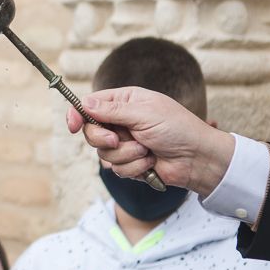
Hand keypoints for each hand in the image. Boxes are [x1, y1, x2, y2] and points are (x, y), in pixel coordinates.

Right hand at [66, 86, 234, 196]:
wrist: (197, 159)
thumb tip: (84, 103)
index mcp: (125, 101)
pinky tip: (150, 163)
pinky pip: (116, 168)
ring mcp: (125, 143)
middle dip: (104, 139)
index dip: (78, 115)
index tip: (72, 126)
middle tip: (118, 140)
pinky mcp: (129, 162)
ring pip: (103, 153)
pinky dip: (133, 167)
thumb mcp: (143, 113)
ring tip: (146, 151)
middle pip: (91, 131)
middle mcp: (121, 121)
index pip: (90, 105)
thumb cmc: (177, 129)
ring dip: (126, 155)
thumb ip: (111, 110)